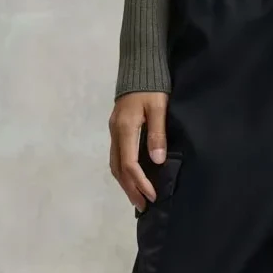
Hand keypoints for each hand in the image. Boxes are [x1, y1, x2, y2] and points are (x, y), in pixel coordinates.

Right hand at [109, 91, 169, 212]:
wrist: (138, 67)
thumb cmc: (152, 87)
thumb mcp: (159, 107)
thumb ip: (157, 133)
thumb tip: (157, 161)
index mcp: (125, 129)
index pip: (130, 164)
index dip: (141, 182)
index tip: (153, 196)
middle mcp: (115, 133)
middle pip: (119, 168)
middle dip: (130, 189)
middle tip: (143, 206)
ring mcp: (114, 131)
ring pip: (115, 164)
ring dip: (125, 182)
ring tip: (137, 197)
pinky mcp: (116, 128)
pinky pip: (116, 156)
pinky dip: (123, 171)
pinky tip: (132, 177)